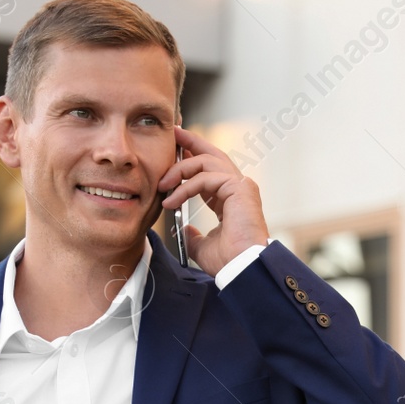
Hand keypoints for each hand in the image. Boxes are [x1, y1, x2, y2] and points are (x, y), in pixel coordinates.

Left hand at [158, 126, 269, 276]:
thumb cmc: (228, 261)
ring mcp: (240, 186)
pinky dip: (185, 188)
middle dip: (190, 142)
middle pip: (212, 154)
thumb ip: (193, 235)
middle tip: (172, 134)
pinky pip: (206, 178)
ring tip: (162, 185)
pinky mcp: (239, 189)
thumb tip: (185, 230)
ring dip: (180, 170)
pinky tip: (172, 200)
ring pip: (206, 162)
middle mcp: (238, 187)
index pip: (209, 170)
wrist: (242, 269)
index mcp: (230, 198)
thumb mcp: (202, 246)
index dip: (192, 157)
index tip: (175, 149)